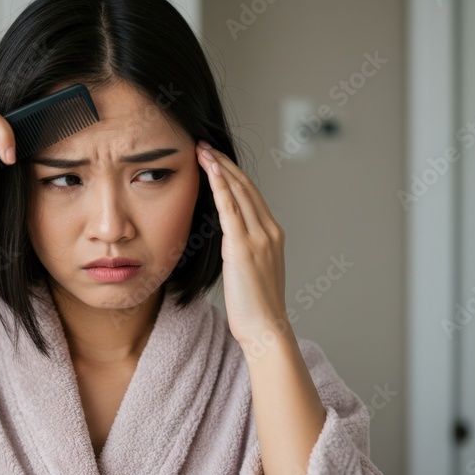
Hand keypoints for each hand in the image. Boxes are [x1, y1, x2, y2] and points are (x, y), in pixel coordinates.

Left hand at [195, 140, 290, 345]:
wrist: (266, 328)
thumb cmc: (255, 307)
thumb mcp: (252, 271)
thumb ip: (244, 251)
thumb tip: (230, 241)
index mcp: (273, 235)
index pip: (251, 195)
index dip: (233, 174)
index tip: (216, 159)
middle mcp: (270, 231)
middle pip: (246, 187)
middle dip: (224, 163)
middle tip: (205, 145)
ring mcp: (259, 238)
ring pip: (239, 192)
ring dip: (219, 168)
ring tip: (201, 150)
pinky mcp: (244, 247)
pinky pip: (231, 209)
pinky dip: (221, 186)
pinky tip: (210, 171)